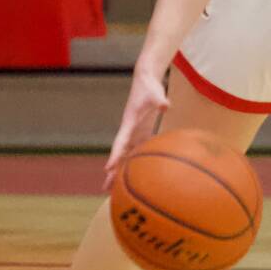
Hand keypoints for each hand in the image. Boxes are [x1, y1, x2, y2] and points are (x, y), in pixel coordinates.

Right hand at [103, 64, 170, 189]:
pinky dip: (134, 163)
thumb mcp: (155, 93)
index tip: (107, 169)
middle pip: (119, 155)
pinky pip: (136, 151)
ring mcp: (134, 133)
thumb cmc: (150, 87)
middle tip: (105, 189)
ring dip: (120, 171)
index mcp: (129, 124)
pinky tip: (134, 175)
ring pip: (125, 156)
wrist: (146, 80)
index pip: (119, 143)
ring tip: (114, 188)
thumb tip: (166, 105)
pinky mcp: (142, 132)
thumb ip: (160, 100)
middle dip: (112, 171)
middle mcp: (129, 131)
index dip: (114, 156)